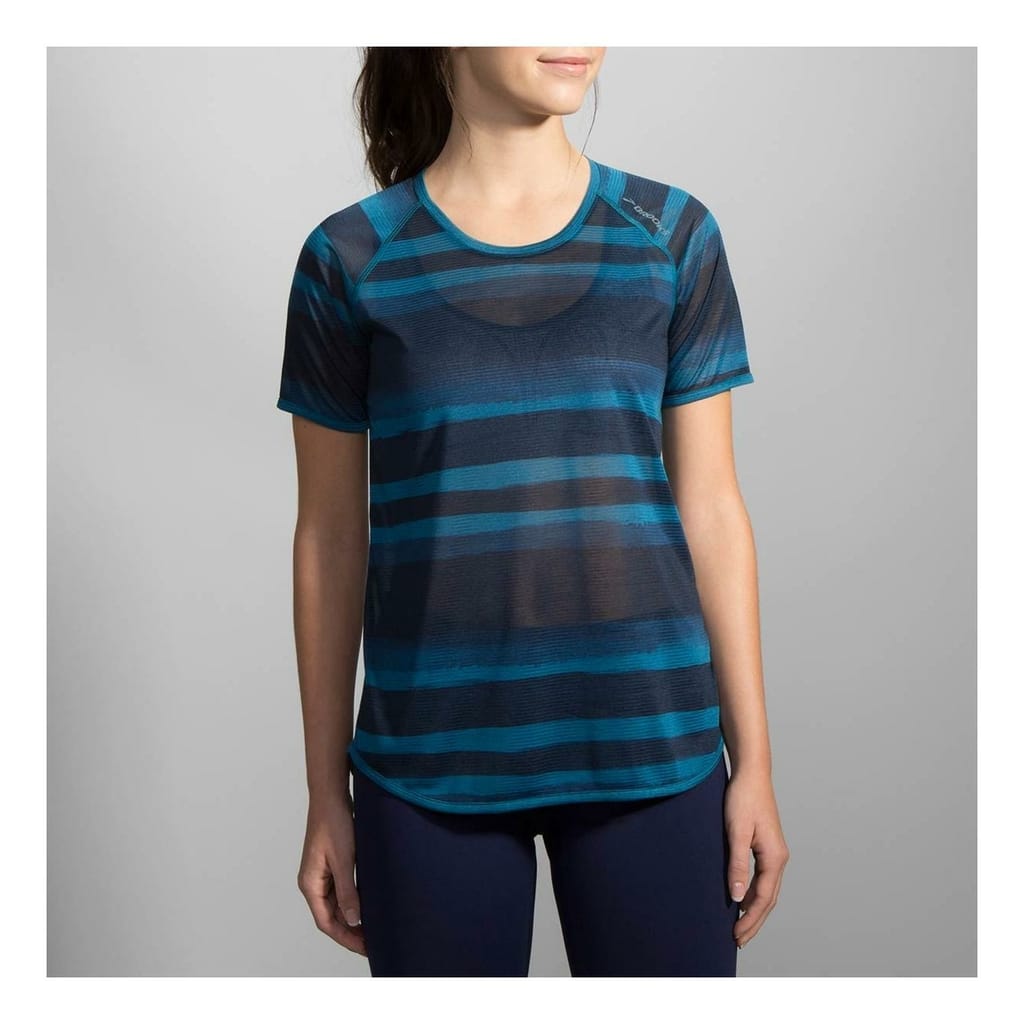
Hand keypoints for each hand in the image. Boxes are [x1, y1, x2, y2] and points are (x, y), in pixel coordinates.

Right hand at [297, 788, 365, 955]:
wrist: (331, 795)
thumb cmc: (334, 822)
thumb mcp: (344, 859)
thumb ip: (348, 892)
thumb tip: (353, 921)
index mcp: (310, 884)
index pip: (326, 922)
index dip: (346, 938)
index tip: (365, 948)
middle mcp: (313, 882)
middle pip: (331, 916)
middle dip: (351, 931)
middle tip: (375, 942)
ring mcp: (322, 873)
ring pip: (337, 904)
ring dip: (353, 917)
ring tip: (375, 928)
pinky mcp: (332, 864)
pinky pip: (342, 890)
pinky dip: (354, 900)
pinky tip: (369, 905)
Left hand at [724, 768, 788, 949]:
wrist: (751, 774)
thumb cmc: (743, 799)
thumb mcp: (736, 832)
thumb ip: (736, 865)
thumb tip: (735, 897)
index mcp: (774, 858)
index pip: (763, 899)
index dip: (750, 920)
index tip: (736, 935)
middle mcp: (779, 858)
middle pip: (768, 899)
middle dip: (754, 921)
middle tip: (738, 940)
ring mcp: (775, 852)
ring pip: (767, 890)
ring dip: (755, 909)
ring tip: (740, 925)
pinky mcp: (767, 846)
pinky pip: (763, 878)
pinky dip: (754, 893)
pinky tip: (742, 898)